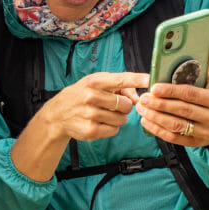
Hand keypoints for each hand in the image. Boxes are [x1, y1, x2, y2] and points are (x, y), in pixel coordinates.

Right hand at [11, 71, 148, 181]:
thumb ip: (120, 87)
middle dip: (124, 106)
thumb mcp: (96, 83)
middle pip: (126, 104)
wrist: (58, 113)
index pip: (120, 79)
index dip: (137, 80)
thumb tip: (139, 100)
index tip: (150, 79)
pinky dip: (111, 127)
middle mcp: (91, 96)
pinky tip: (100, 122)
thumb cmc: (82, 95)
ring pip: (122, 119)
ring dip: (118, 118)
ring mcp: (90, 114)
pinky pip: (114, 130)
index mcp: (95, 81)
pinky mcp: (90, 130)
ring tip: (105, 114)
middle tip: (114, 105)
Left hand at [135, 39, 208, 145]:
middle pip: (182, 111)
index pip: (192, 94)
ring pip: (177, 126)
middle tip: (143, 98)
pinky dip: (158, 130)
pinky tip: (146, 122)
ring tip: (141, 109)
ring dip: (156, 117)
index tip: (154, 87)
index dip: (172, 91)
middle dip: (160, 104)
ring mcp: (206, 133)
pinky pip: (174, 138)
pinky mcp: (196, 144)